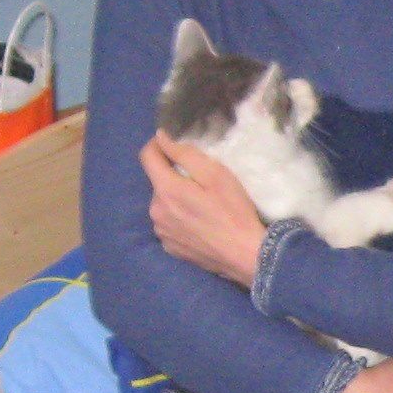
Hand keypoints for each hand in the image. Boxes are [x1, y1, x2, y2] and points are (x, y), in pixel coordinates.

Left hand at [144, 135, 266, 284]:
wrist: (245, 255)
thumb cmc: (234, 211)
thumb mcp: (215, 174)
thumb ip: (184, 153)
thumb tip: (161, 137)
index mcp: (166, 190)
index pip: (147, 156)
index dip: (158, 145)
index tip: (173, 143)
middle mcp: (156, 211)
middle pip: (158, 183)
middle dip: (173, 177)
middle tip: (200, 183)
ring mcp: (161, 231)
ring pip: (163, 205)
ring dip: (176, 200)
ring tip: (201, 206)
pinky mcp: (170, 247)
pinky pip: (169, 224)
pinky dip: (179, 220)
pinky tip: (199, 225)